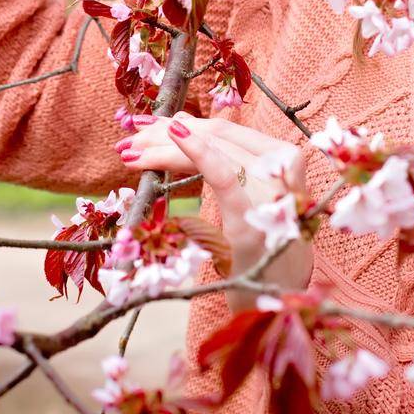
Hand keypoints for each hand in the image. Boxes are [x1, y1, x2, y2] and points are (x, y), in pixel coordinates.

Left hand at [119, 114, 314, 313]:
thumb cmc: (261, 241)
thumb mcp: (249, 194)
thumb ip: (222, 158)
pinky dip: (197, 151)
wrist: (279, 293)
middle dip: (166, 134)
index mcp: (284, 157)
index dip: (185, 122)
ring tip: (130, 149)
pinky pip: (223, 176)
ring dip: (163, 147)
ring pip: (211, 151)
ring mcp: (268, 193)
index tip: (147, 123)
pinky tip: (174, 134)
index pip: (226, 131)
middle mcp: (281, 168)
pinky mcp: (249, 221)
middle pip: (215, 138)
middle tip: (129, 136)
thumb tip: (179, 120)